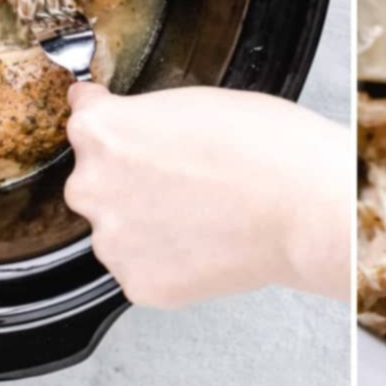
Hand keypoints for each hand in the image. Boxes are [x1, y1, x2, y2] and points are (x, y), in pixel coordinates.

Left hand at [63, 83, 350, 307]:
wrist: (302, 206)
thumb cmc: (264, 145)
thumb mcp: (193, 101)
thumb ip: (142, 116)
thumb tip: (125, 124)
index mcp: (101, 131)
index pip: (83, 115)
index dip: (112, 116)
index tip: (124, 123)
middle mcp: (91, 187)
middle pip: (95, 178)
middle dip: (128, 176)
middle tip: (182, 175)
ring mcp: (112, 242)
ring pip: (118, 227)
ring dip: (145, 221)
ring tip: (201, 211)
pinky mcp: (138, 285)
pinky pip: (142, 266)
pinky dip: (167, 258)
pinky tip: (203, 240)